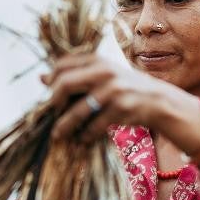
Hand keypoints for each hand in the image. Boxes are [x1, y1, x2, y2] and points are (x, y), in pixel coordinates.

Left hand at [42, 53, 199, 153]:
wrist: (157, 100)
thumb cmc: (125, 87)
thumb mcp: (102, 75)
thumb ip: (75, 74)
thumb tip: (42, 77)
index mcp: (97, 60)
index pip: (62, 65)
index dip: (51, 80)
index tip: (51, 94)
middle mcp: (104, 72)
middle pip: (64, 84)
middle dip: (54, 102)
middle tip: (53, 113)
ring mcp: (113, 90)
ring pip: (78, 111)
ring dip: (64, 126)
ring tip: (58, 135)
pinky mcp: (120, 109)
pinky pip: (93, 126)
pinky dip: (85, 135)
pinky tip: (83, 139)